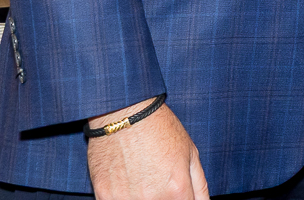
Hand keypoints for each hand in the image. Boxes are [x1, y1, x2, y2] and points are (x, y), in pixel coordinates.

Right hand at [86, 101, 207, 199]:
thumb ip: (199, 187)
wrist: (126, 113)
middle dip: (164, 199)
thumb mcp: (191, 153)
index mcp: (176, 189)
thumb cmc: (160, 129)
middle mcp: (151, 199)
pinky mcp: (104, 196)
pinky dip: (124, 197)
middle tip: (160, 182)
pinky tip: (128, 183)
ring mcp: (125, 199)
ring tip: (144, 180)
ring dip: (143, 198)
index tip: (179, 194)